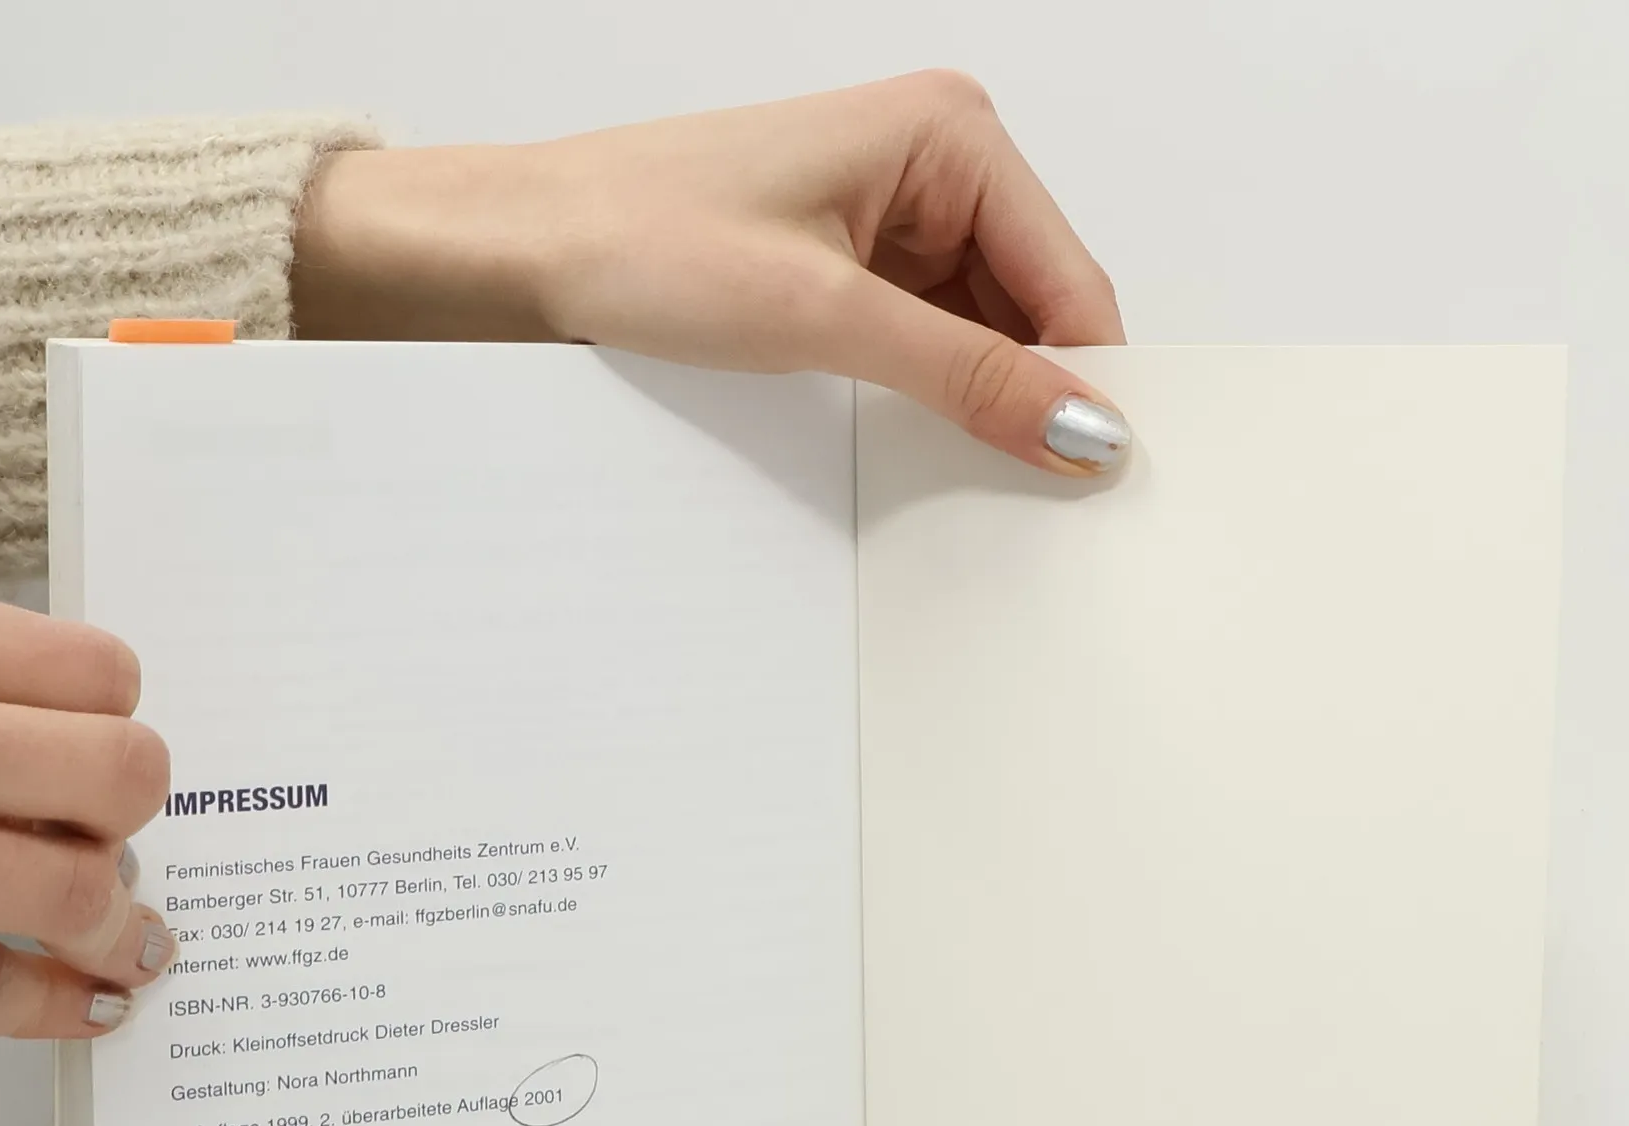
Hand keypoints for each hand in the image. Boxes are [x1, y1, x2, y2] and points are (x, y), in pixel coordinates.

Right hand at [0, 579, 174, 1038]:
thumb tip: (83, 741)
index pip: (91, 670)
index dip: (116, 714)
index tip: (102, 739)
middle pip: (113, 773)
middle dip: (132, 809)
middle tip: (113, 828)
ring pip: (72, 890)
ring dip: (120, 920)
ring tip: (128, 932)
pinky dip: (66, 1003)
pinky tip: (93, 1001)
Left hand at [292, 71, 1129, 474]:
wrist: (532, 249)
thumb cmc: (644, 238)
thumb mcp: (827, 319)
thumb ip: (968, 376)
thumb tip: (1080, 425)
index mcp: (949, 134)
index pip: (1071, 276)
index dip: (1091, 378)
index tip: (1096, 474)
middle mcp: (935, 161)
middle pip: (1039, 304)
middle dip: (1035, 389)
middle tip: (1037, 489)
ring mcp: (896, 212)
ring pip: (988, 329)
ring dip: (982, 395)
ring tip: (959, 459)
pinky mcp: (856, 260)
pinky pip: (934, 335)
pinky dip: (937, 389)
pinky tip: (921, 435)